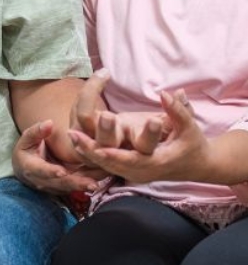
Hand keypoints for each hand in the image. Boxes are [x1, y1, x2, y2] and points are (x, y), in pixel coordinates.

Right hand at [12, 119, 104, 195]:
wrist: (27, 166)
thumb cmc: (28, 148)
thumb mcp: (27, 138)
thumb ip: (37, 131)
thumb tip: (49, 123)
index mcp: (31, 168)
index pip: (41, 170)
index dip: (51, 171)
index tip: (62, 171)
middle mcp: (43, 181)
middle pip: (61, 183)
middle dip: (76, 184)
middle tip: (92, 184)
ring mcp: (55, 187)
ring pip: (72, 187)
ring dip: (87, 186)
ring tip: (102, 182)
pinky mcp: (66, 188)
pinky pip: (78, 186)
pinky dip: (89, 183)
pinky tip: (103, 178)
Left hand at [68, 88, 208, 183]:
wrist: (193, 164)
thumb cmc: (191, 144)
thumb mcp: (189, 128)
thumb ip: (179, 111)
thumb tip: (167, 93)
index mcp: (157, 162)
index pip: (132, 160)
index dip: (115, 154)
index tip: (100, 147)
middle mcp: (141, 170)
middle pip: (112, 162)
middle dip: (92, 150)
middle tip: (74, 135)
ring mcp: (131, 171)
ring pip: (104, 164)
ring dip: (86, 150)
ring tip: (70, 134)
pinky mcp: (125, 168)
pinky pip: (104, 163)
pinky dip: (90, 153)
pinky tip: (75, 139)